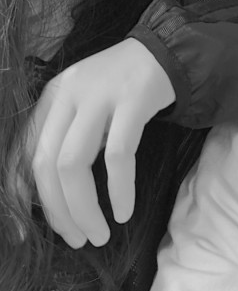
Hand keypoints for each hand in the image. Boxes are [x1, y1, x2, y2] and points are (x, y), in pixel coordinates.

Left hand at [30, 38, 174, 247]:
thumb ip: (67, 135)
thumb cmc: (123, 84)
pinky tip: (124, 210)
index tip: (21, 232)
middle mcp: (70, 94)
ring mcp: (100, 95)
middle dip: (58, 211)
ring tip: (99, 233)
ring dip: (83, 208)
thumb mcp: (85, 104)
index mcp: (54, 96)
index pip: (23, 152)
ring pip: (75, 164)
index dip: (19, 196)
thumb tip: (51, 195)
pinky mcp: (133, 100)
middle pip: (48, 163)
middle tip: (77, 239)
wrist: (165, 51)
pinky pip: (119, 155)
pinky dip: (119, 189)